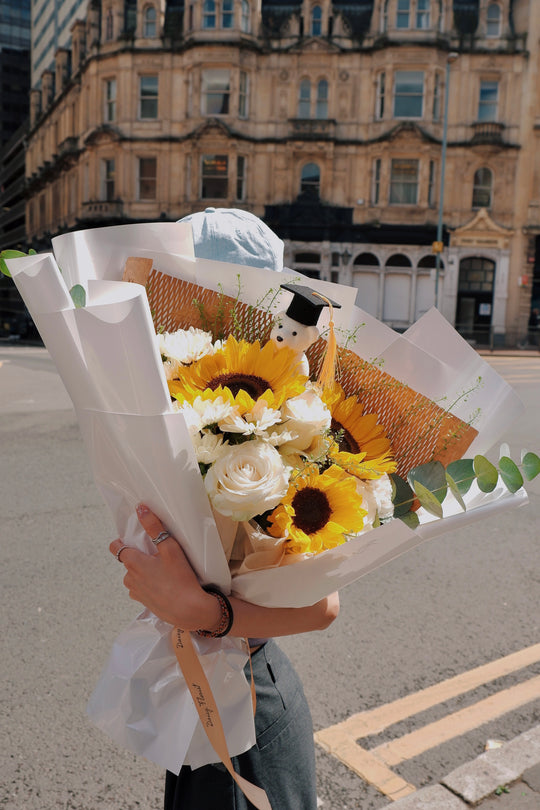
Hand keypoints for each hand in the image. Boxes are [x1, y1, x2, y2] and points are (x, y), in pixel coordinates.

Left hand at [109, 504, 220, 630]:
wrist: (189, 611)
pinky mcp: (143, 602)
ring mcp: (136, 592)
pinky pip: (142, 587)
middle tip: (158, 554)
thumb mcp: (170, 548)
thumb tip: (141, 508)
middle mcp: (129, 578)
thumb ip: (154, 527)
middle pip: (128, 561)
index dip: (122, 541)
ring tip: (165, 570)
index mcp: (132, 563)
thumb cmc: (180, 578)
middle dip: (140, 556)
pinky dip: (150, 584)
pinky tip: (165, 583)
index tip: (134, 539)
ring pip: (135, 575)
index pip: (115, 548)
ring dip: (145, 571)